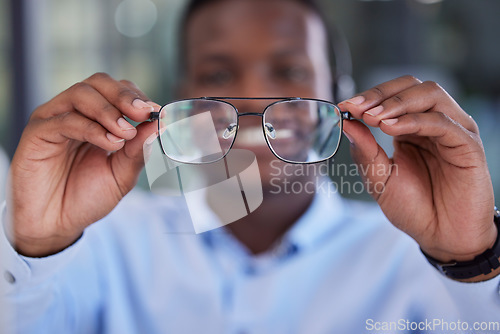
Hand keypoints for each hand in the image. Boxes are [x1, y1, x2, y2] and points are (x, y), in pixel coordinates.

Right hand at [7, 73, 158, 256]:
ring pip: (81, 94)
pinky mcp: (38, 132)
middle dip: (124, 96)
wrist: (56, 225)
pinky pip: (65, 119)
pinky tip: (109, 144)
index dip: (137, 97)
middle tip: (142, 114)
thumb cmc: (86, 198)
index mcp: (96, 119)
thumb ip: (138, 150)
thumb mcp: (122, 174)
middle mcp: (75, 114)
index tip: (155, 113)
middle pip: (98, 82)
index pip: (117, 91)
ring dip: (109, 111)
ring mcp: (54, 120)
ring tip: (124, 135)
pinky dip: (92, 128)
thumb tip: (159, 125)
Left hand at [338, 75, 495, 266]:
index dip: (369, 96)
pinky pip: (444, 123)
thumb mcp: (379, 178)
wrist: (440, 237)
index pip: (394, 95)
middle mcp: (433, 124)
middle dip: (381, 94)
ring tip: (373, 118)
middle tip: (357, 108)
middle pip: (413, 86)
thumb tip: (345, 122)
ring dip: (398, 103)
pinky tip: (391, 129)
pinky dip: (415, 121)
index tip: (344, 106)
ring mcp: (453, 132)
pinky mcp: (468, 146)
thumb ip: (365, 150)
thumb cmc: (413, 208)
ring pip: (431, 95)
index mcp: (411, 129)